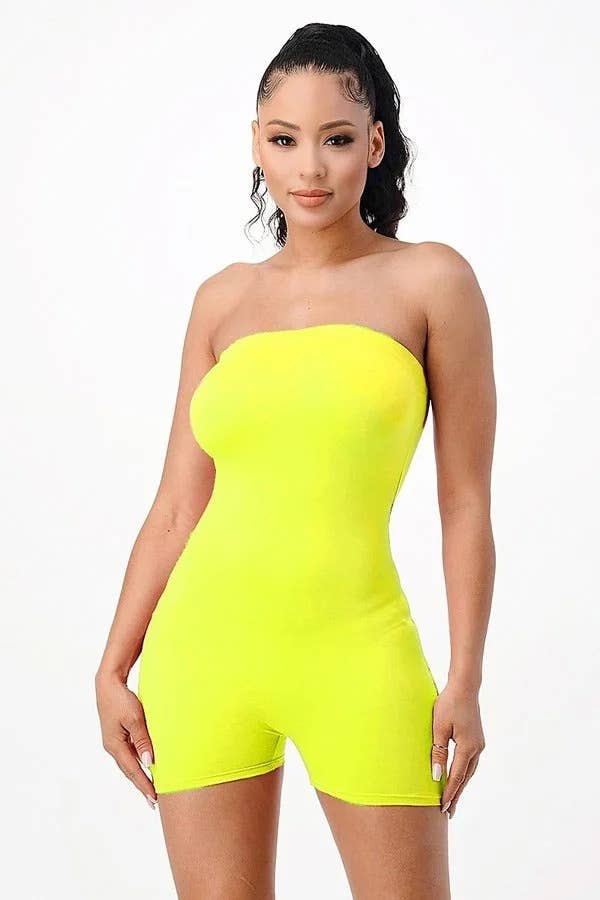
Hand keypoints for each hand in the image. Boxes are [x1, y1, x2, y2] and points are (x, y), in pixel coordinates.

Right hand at [95, 671, 156, 808]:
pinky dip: (138, 762)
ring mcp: (114, 741)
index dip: (144, 784)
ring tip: (151, 788)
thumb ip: (142, 741)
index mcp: (115, 745)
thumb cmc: (121, 699)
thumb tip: (148, 763)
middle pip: (129, 770)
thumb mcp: (135, 719)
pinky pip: (129, 753)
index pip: (132, 770)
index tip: (154, 798)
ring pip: (129, 763)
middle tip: (153, 802)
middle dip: (141, 785)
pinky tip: (146, 766)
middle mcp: (113, 747)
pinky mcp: (118, 735)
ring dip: (140, 775)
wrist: (108, 684)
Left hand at [431, 682, 484, 818]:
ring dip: (460, 785)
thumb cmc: (448, 704)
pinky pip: (470, 762)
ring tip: (452, 800)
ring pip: (469, 771)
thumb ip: (438, 752)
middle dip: (456, 795)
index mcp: (468, 747)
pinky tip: (458, 777)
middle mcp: (477, 748)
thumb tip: (437, 776)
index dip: (449, 793)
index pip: (456, 777)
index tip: (443, 808)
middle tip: (448, 812)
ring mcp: (479, 744)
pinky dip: (463, 773)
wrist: (464, 687)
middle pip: (465, 778)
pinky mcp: (477, 739)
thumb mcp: (439, 728)